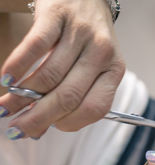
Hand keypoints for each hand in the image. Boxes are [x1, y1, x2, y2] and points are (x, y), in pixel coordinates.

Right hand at [0, 0, 124, 138]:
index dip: (69, 124)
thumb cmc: (88, 40)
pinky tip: (6, 80)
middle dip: (39, 118)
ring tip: (6, 106)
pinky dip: (17, 66)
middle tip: (18, 128)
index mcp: (114, 71)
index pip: (96, 108)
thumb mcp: (94, 67)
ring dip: (23, 96)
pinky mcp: (58, 15)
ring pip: (49, 75)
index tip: (48, 129)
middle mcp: (101, 53)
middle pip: (68, 96)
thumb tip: (42, 128)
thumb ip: (76, 94)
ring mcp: (80, 33)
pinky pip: (35, 47)